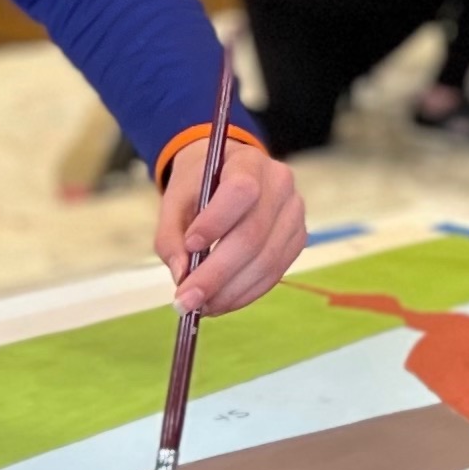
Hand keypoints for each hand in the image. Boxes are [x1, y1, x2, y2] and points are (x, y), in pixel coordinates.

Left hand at [156, 135, 306, 313]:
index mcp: (249, 163)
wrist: (227, 175)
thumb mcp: (175, 200)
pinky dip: (246, 293)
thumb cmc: (200, 185)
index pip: (241, 190)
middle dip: (216, 274)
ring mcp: (294, 213)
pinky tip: (221, 302)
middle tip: (187, 300)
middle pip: (253, 235)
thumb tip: (182, 276)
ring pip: (267, 260)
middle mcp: (280, 185)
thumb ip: (171, 235)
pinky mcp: (298, 239)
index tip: (190, 246)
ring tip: (201, 306)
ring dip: (230, 291)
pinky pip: (275, 273)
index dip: (216, 222)